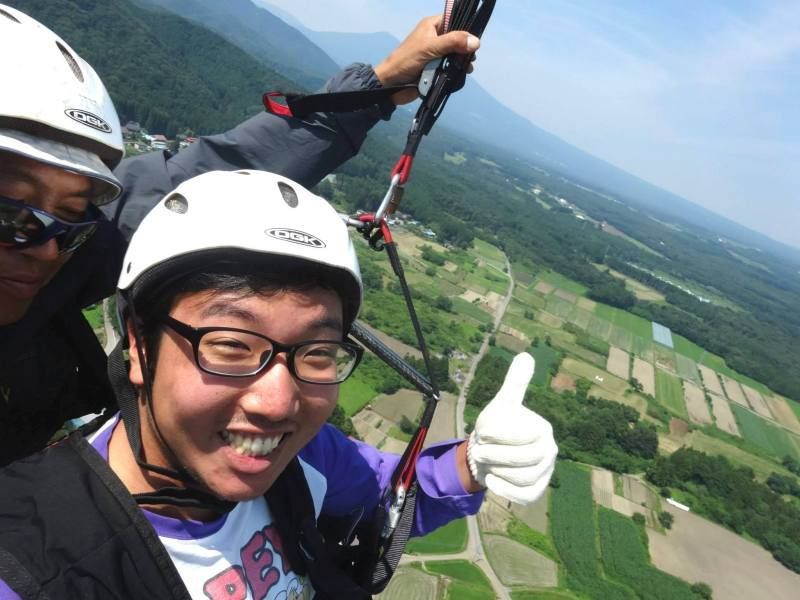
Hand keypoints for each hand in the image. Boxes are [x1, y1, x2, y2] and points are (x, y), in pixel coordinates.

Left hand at [374, 15, 479, 104]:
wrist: (392, 85)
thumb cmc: (406, 61)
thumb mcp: (430, 48)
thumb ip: (453, 42)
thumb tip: (476, 41)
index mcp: (432, 26)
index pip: (454, 20)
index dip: (465, 29)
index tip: (473, 41)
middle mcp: (435, 37)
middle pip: (458, 39)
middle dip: (465, 48)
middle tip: (470, 58)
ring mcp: (437, 53)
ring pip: (456, 54)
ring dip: (462, 61)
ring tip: (467, 68)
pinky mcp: (437, 68)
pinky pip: (451, 66)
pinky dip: (457, 70)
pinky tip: (462, 73)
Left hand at [467, 353, 557, 504]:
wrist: (491, 453)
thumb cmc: (498, 426)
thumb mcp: (502, 403)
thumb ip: (515, 382)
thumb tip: (526, 355)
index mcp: (543, 429)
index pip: (524, 435)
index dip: (499, 434)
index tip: (483, 431)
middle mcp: (549, 452)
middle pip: (523, 459)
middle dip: (494, 454)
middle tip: (477, 450)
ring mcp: (545, 473)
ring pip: (521, 478)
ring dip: (496, 471)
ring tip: (484, 463)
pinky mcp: (536, 491)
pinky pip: (524, 496)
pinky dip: (504, 490)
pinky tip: (491, 480)